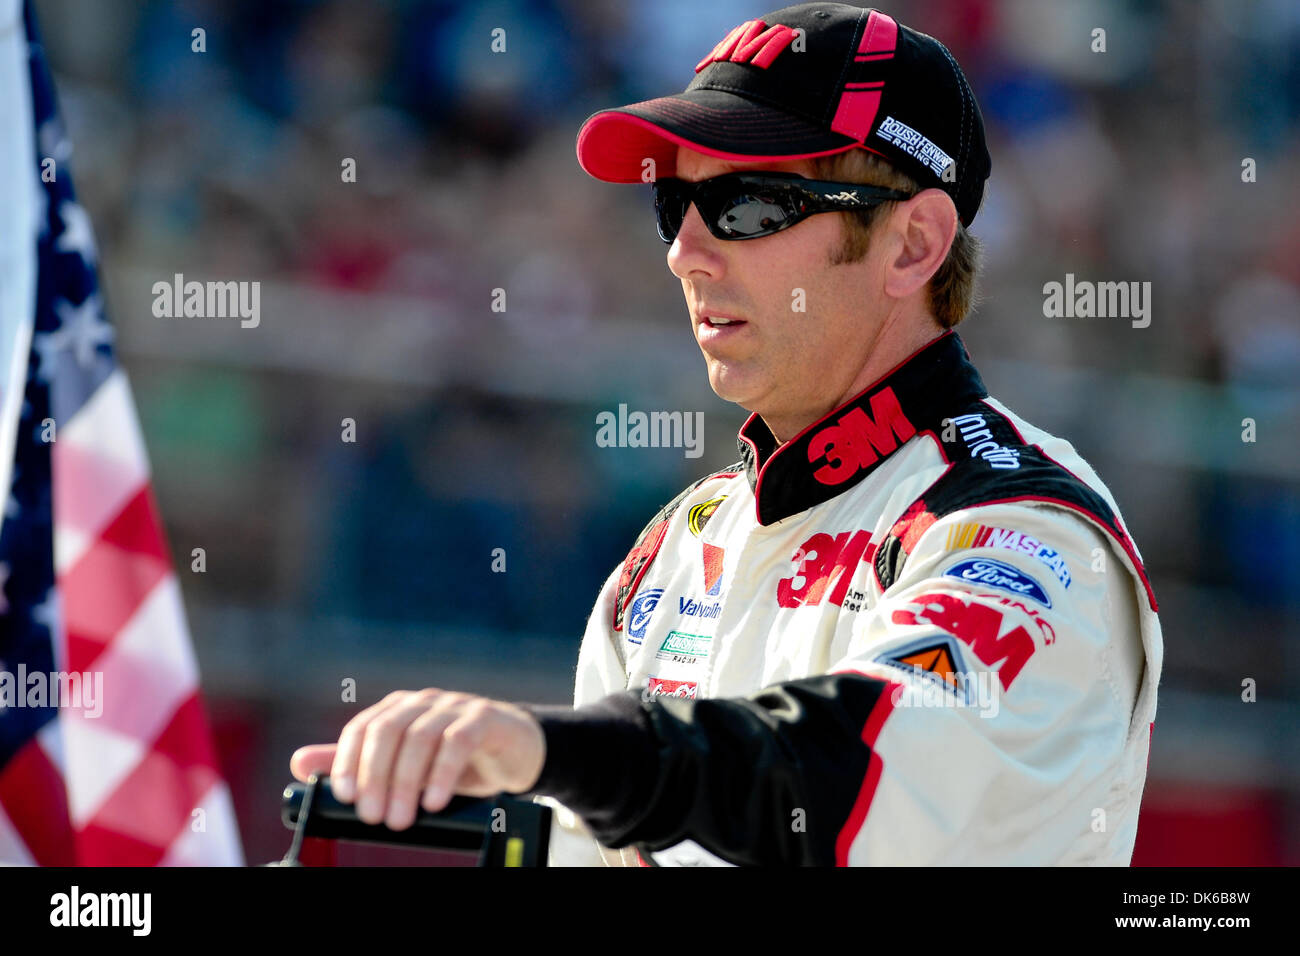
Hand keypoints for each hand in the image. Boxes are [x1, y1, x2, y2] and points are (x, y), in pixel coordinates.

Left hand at [289, 689, 546, 830]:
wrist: (516, 751)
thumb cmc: (457, 760)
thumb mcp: (406, 765)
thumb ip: (358, 763)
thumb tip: (299, 762)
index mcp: (399, 710)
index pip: (363, 728)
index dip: (347, 761)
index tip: (345, 798)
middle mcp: (423, 702)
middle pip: (388, 731)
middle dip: (376, 777)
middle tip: (374, 818)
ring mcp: (455, 706)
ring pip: (421, 737)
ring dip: (407, 782)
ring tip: (403, 820)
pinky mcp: (485, 717)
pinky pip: (459, 740)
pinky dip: (443, 772)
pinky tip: (436, 800)